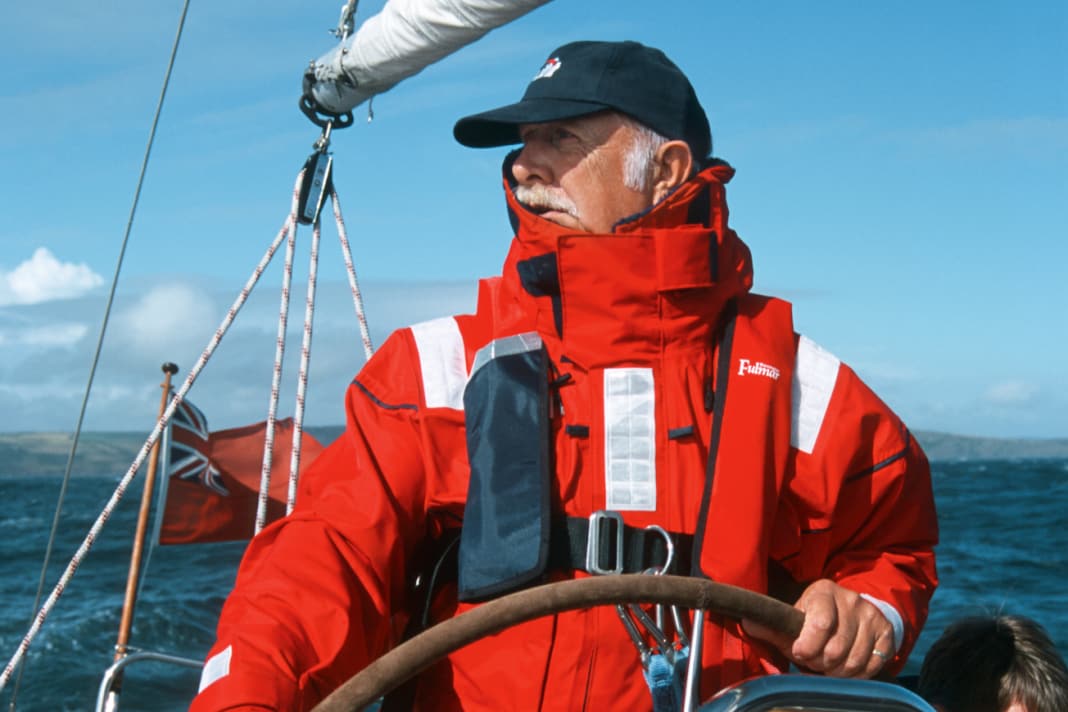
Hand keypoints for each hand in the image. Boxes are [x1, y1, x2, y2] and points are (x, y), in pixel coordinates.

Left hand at [743, 579, 893, 677]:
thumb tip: (747, 621)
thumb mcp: (794, 618)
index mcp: (823, 591)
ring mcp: (871, 615)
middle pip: (836, 648)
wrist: (854, 613)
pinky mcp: (886, 632)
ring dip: (837, 672)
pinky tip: (846, 668)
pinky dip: (856, 674)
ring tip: (827, 666)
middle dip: (820, 663)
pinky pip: (872, 665)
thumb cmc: (815, 619)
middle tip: (814, 661)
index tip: (799, 653)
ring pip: (854, 660)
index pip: (819, 622)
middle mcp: (850, 599)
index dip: (807, 646)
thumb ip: (772, 625)